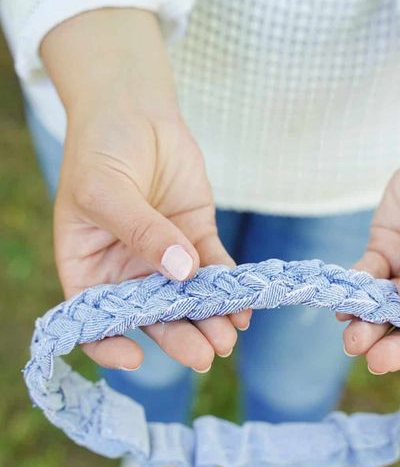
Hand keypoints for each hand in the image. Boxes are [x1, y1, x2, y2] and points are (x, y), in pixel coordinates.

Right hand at [42, 9, 249, 370]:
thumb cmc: (101, 149)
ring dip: (209, 320)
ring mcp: (164, 259)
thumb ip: (140, 232)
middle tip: (204, 355)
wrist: (134, 109)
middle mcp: (126, 272)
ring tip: (229, 335)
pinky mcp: (197, 239)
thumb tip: (181, 272)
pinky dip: (229, 289)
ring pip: (188, 300)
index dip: (110, 346)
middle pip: (151, 317)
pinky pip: (215, 271)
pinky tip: (243, 306)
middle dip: (179, 337)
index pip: (95, 321)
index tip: (134, 357)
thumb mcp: (106, 190)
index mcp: (89, 269)